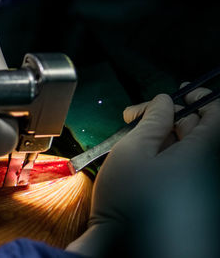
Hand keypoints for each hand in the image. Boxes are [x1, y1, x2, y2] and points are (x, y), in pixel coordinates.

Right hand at [67, 86, 219, 257]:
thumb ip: (152, 119)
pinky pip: (179, 166)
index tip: (175, 93)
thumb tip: (164, 101)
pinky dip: (161, 155)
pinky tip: (138, 159)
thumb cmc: (128, 197)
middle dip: (167, 116)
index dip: (198, 97)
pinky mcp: (185, 195)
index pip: (217, 113)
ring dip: (160, 135)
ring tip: (132, 138)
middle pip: (198, 129)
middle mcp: (205, 168)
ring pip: (185, 147)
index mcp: (202, 153)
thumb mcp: (133, 149)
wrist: (125, 246)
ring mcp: (196, 183)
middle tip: (136, 116)